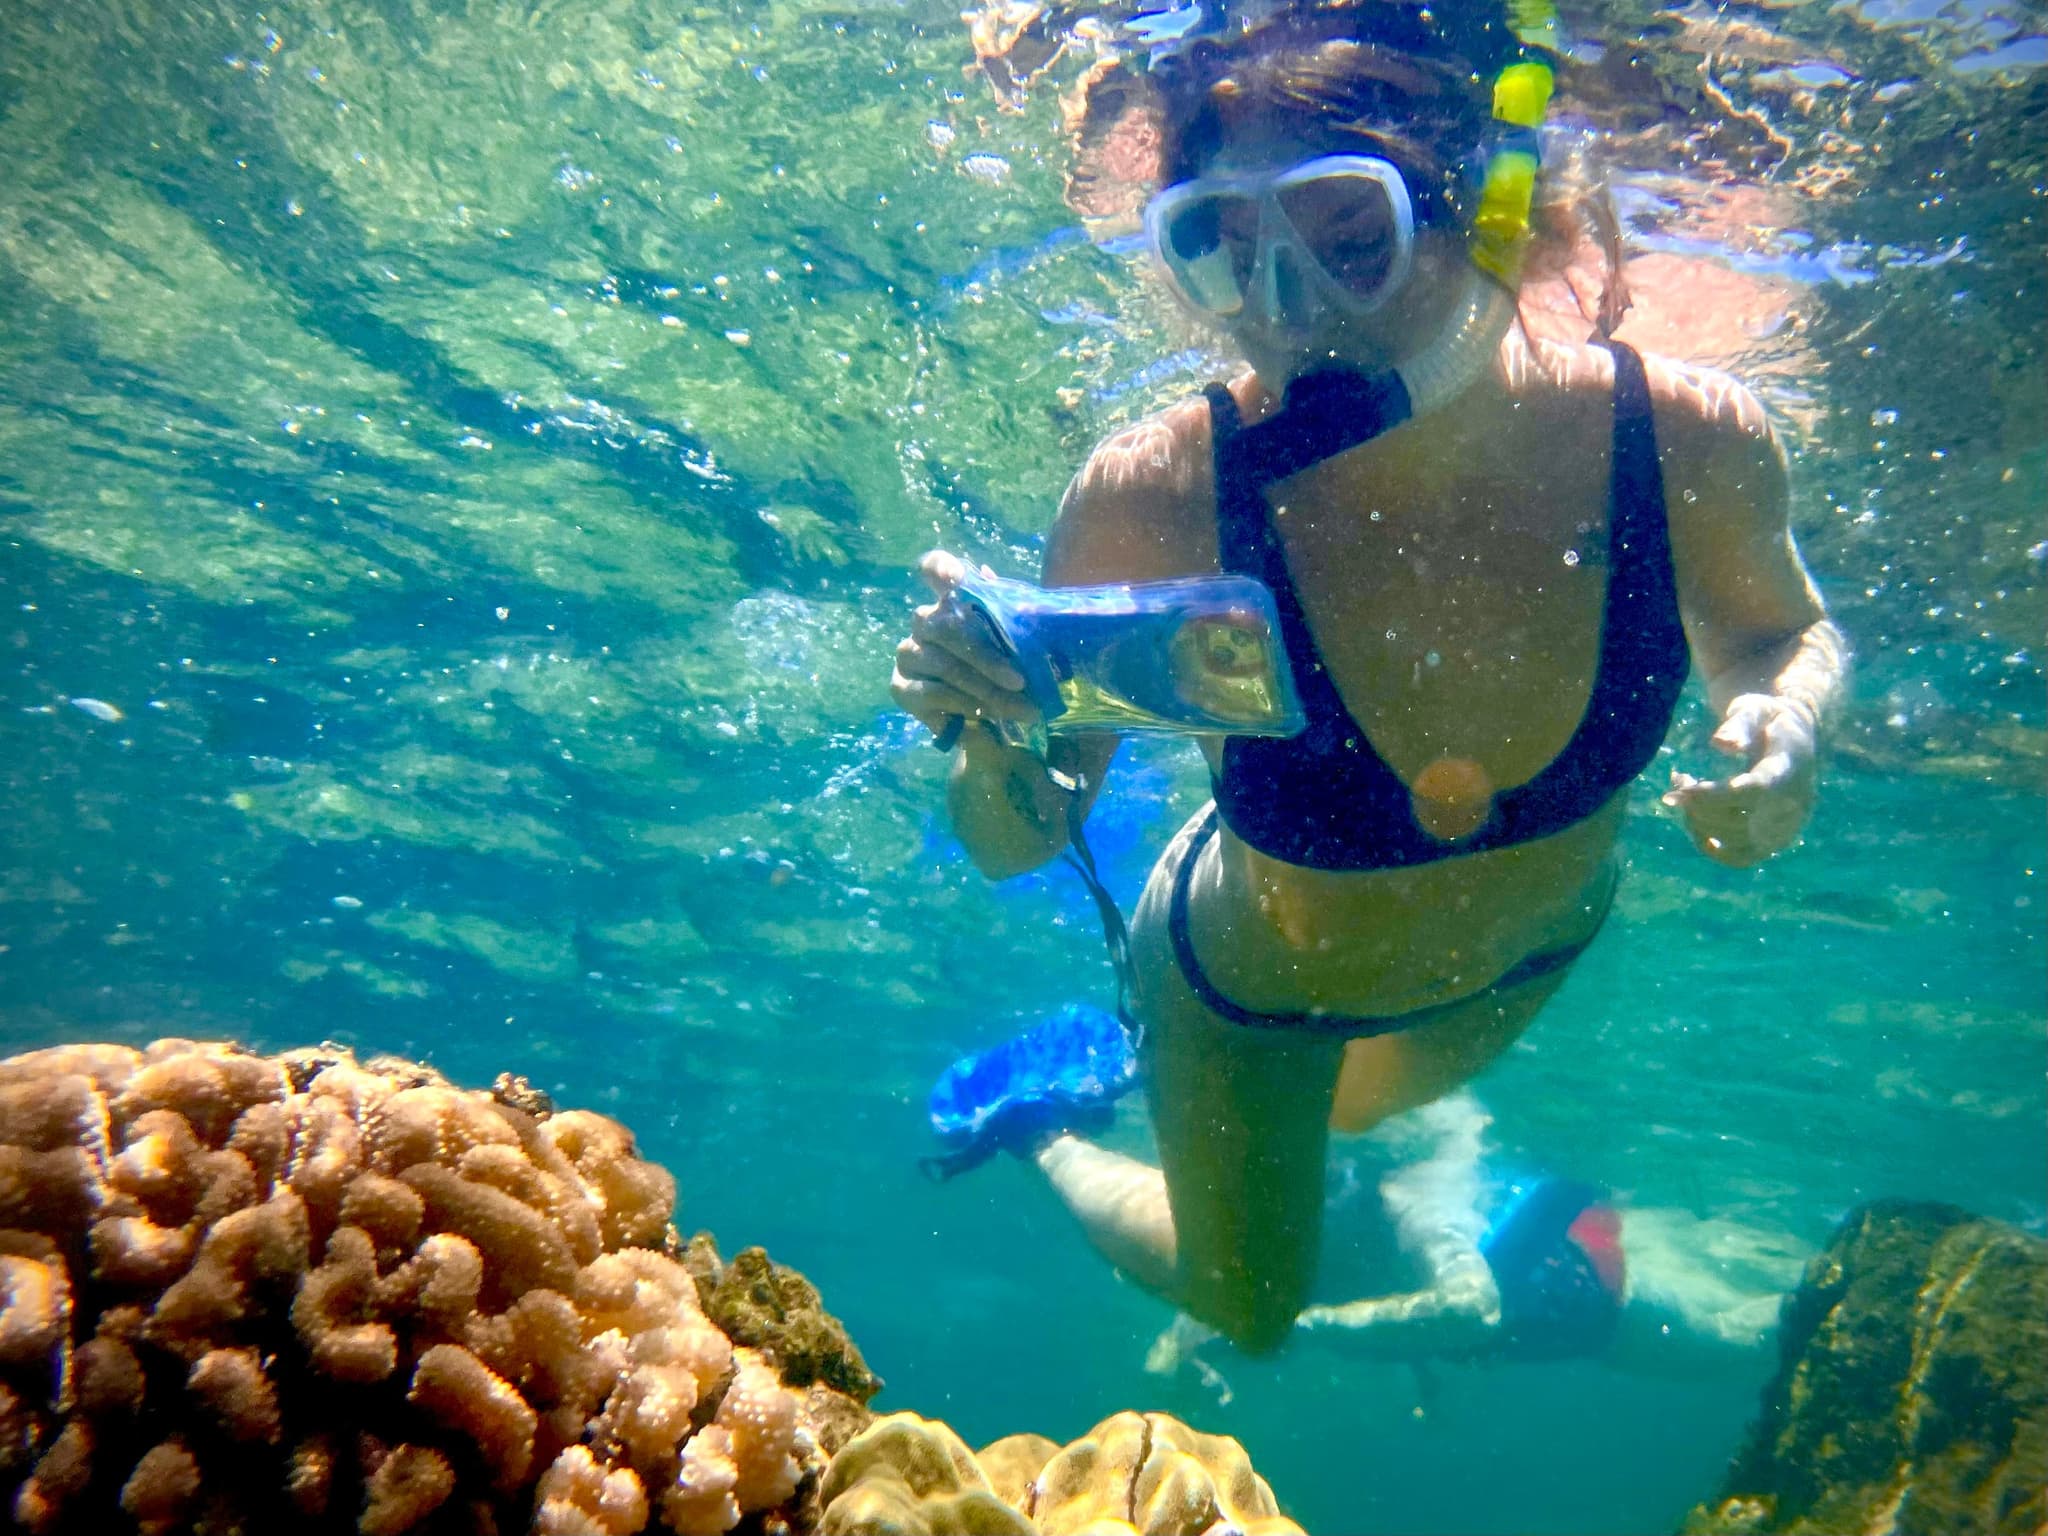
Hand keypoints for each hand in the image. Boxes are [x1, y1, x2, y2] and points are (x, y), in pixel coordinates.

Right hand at [889, 551, 1038, 743]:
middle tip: (1020, 682)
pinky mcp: (901, 687)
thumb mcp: (1016, 642)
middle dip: (988, 658)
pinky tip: (991, 721)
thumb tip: (997, 582)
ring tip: (1022, 710)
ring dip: (987, 691)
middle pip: (946, 628)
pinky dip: (967, 708)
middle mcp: (922, 622)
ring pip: (945, 667)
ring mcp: (908, 654)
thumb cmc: (1002, 666)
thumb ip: (1013, 617)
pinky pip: (935, 696)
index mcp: (950, 600)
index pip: (935, 568)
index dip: (942, 567)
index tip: (956, 576)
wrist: (984, 711)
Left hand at [1664, 693, 1816, 866]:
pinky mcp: (1774, 842)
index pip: (1753, 792)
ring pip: (1733, 841)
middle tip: (1678, 777)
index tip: (1679, 784)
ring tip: (1684, 790)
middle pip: (1738, 820)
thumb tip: (1720, 744)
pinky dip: (1710, 846)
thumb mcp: (1755, 709)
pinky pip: (1739, 858)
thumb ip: (1739, 724)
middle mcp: (1793, 806)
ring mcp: (1785, 829)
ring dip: (1697, 820)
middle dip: (1697, 803)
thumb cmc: (1766, 719)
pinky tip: (1694, 824)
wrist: (1792, 738)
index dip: (1713, 794)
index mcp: (1789, 772)